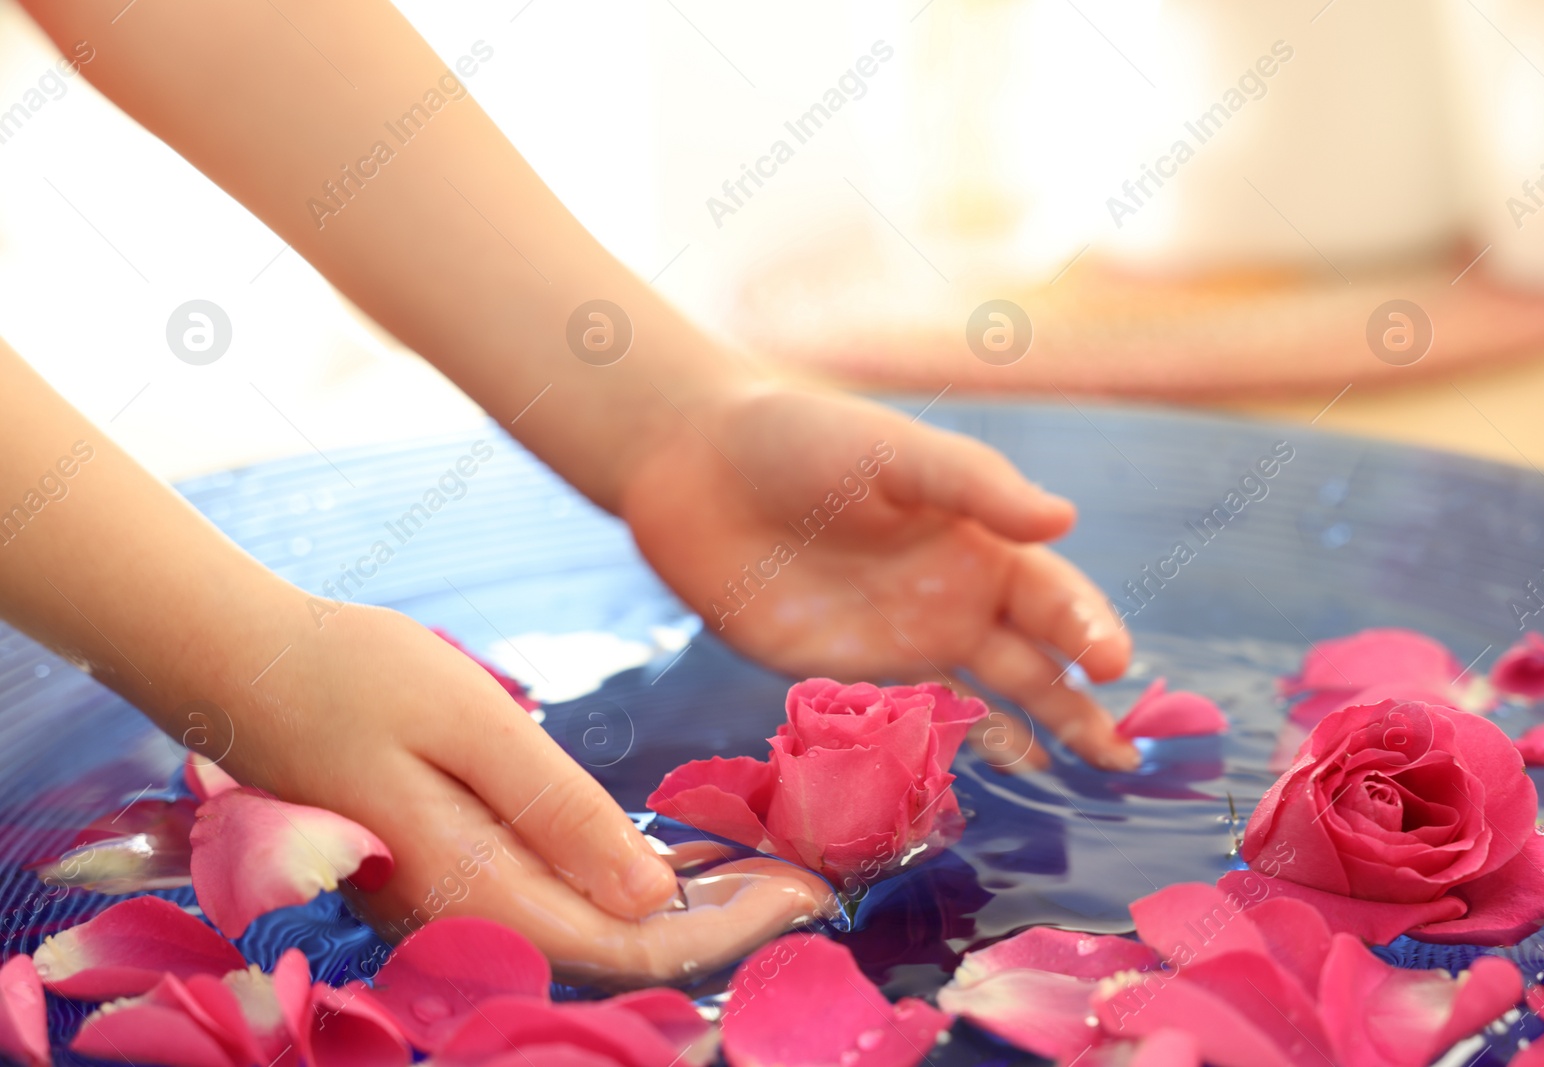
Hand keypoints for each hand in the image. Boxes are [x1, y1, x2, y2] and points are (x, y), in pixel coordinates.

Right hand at [213, 600, 831, 984]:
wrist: (240, 665)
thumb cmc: (358, 674)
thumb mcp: (476, 725)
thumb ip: (560, 814)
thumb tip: (651, 899)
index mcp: (471, 889)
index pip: (626, 946)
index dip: (726, 929)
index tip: (810, 893)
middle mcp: (456, 922)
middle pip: (611, 956)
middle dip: (717, 928)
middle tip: (805, 884)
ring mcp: (443, 908)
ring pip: (582, 940)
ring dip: (672, 916)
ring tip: (756, 875)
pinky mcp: (438, 880)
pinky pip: (546, 910)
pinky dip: (618, 893)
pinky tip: (666, 864)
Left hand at [620, 379, 1139, 769]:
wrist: (698, 469)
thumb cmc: (801, 441)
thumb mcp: (892, 452)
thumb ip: (974, 485)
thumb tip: (1065, 519)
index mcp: (976, 539)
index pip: (1052, 594)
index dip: (1087, 627)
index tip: (1113, 665)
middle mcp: (955, 595)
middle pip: (1038, 658)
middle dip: (1085, 702)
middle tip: (1125, 753)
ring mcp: (907, 640)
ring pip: (993, 695)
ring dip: (1042, 731)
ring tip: (1091, 771)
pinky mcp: (850, 677)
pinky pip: (918, 718)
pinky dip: (961, 745)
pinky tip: (1002, 772)